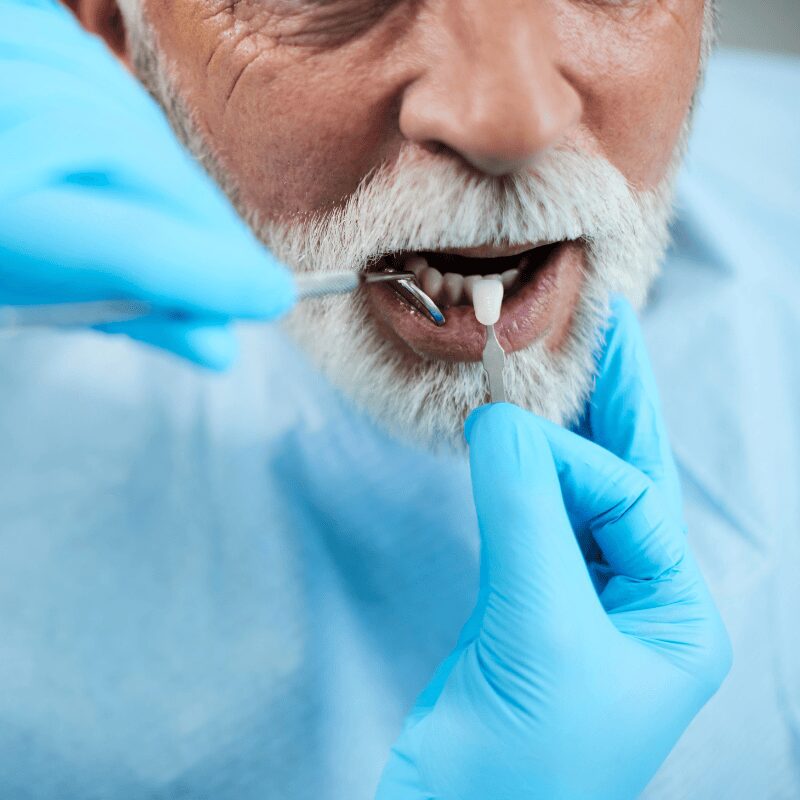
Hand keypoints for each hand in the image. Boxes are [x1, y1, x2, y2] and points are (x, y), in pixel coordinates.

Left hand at [0, 1, 293, 367]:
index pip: (128, 240)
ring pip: (114, 109)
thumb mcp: (31, 302)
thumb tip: (218, 346)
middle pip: (129, 161)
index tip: (271, 297)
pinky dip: (118, 113)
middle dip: (201, 225)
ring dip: (168, 176)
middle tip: (240, 275)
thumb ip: (124, 316)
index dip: (214, 271)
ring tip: (190, 229)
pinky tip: (134, 152)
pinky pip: (79, 61)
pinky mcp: (6, 34)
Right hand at [377, 297, 731, 799]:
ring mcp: (583, 602)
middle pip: (626, 480)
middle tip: (608, 323)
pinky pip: (534, 520)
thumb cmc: (523, 761)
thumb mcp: (540, 624)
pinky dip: (521, 475)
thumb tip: (501, 417)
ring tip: (564, 362)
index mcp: (675, 617)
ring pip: (577, 496)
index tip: (508, 428)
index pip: (631, 501)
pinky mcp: (527, 605)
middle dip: (617, 402)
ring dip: (562, 433)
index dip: (573, 459)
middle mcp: (640, 603)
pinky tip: (515, 438)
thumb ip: (524, 510)